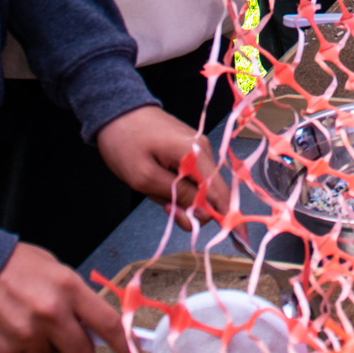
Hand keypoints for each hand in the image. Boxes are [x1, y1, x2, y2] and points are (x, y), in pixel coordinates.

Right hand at [0, 241, 127, 352]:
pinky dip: (14, 348)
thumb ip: (74, 297)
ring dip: (40, 347)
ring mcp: (27, 335)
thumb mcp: (52, 269)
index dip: (125, 348)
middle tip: (58, 334)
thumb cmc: (11, 264)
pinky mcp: (4, 350)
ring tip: (21, 320)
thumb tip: (93, 324)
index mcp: (69, 289)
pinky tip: (4, 324)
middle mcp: (52, 314)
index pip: (108, 325)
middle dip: (74, 349)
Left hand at [96, 104, 222, 221]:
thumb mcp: (145, 177)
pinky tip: (158, 182)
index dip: (230, 219)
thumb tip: (205, 214)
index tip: (239, 242)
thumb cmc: (125, 142)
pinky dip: (177, 187)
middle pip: (211, 194)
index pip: (221, 193)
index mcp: (196, 154)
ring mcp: (197, 150)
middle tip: (165, 208)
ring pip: (199, 188)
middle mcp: (203, 151)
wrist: (115, 111)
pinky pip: (190, 178)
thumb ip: (178, 196)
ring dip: (180, 197)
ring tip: (153, 189)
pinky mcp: (188, 151)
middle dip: (191, 209)